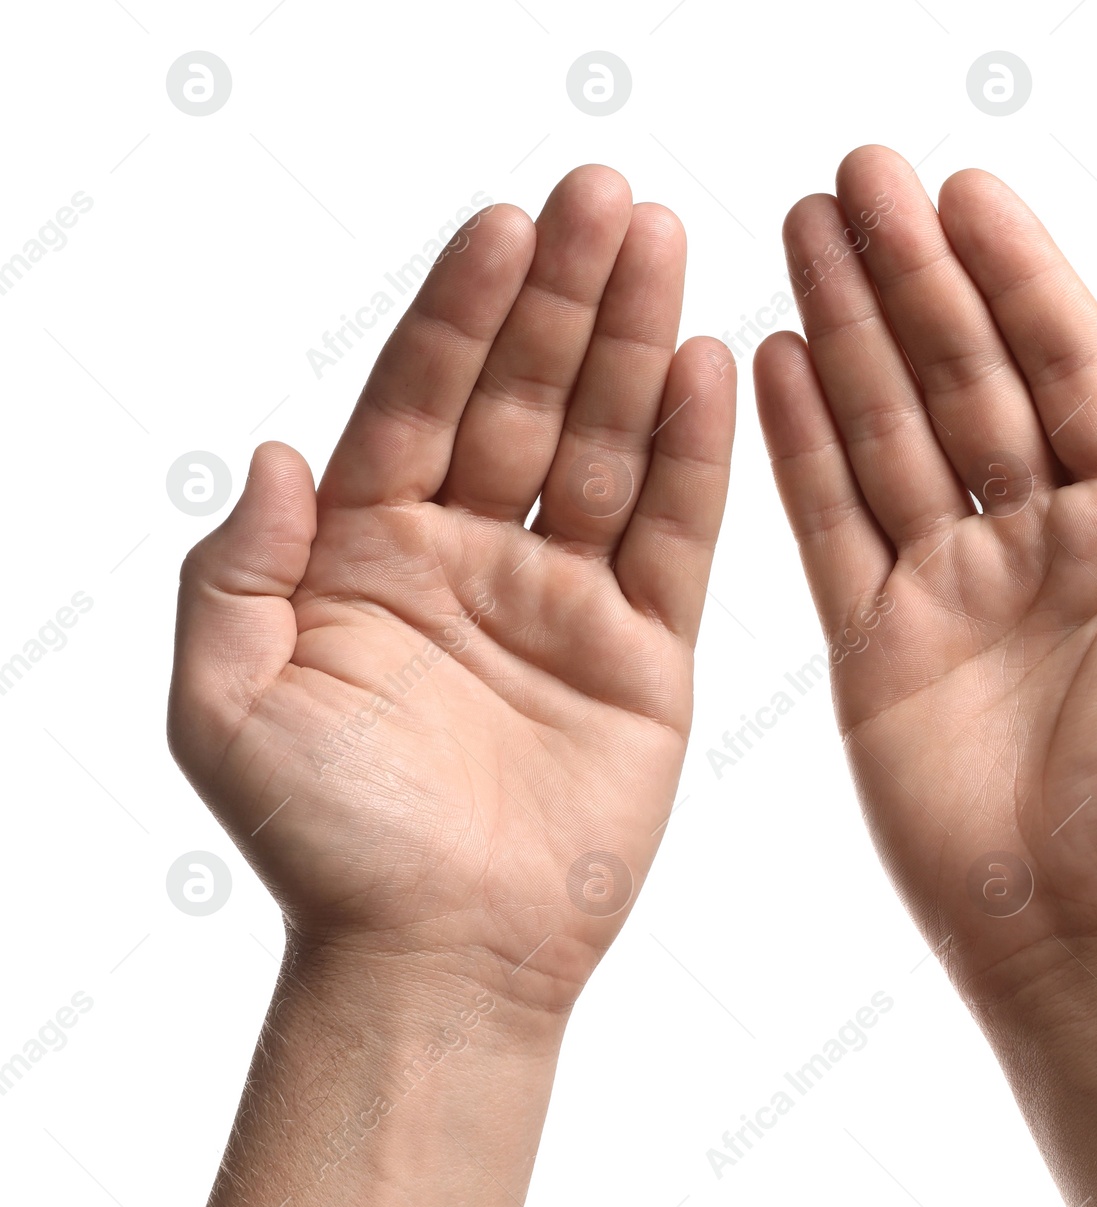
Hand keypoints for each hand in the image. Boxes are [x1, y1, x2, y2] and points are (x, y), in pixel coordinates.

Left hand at [169, 168, 733, 1017]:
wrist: (439, 960)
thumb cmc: (326, 845)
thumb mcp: (227, 706)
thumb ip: (237, 573)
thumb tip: (272, 454)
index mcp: (368, 552)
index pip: (420, 400)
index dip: (461, 312)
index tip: (505, 223)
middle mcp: (470, 557)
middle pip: (525, 399)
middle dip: (564, 297)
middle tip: (607, 198)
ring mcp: (564, 599)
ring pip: (606, 447)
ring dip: (635, 346)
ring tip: (665, 245)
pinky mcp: (645, 652)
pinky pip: (676, 538)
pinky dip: (694, 456)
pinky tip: (711, 366)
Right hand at [754, 147, 1096, 1001]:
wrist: (1091, 944)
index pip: (1070, 371)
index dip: (1018, 279)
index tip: (962, 193)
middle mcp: (1039, 541)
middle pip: (966, 378)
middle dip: (913, 276)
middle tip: (857, 180)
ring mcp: (951, 587)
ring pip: (889, 432)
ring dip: (846, 332)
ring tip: (801, 234)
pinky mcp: (876, 645)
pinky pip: (830, 527)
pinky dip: (800, 447)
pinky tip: (773, 363)